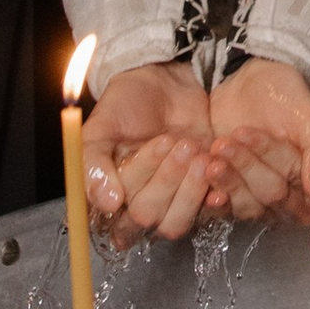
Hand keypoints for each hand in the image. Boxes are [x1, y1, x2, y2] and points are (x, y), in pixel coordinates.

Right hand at [86, 60, 219, 238]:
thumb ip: (94, 163)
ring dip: (189, 189)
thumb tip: (107, 203)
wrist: (165, 86)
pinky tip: (215, 165)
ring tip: (195, 150)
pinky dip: (214, 193)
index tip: (148, 149)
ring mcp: (169, 206)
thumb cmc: (126, 105)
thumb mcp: (102, 127)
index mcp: (107, 197)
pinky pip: (209, 213)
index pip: (114, 211)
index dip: (135, 181)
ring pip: (177, 222)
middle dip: (165, 179)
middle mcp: (136, 208)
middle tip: (177, 142)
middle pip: (149, 218)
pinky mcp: (200, 198)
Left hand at [208, 57, 309, 221]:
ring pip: (245, 205)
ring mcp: (257, 198)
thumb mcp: (309, 116)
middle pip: (269, 198)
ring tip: (215, 148)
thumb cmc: (285, 95)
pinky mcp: (230, 194)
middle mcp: (287, 197)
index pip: (295, 188)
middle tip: (228, 138)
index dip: (271, 163)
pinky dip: (210, 191)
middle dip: (246, 166)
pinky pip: (221, 207)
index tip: (248, 134)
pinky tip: (203, 170)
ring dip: (227, 179)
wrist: (250, 82)